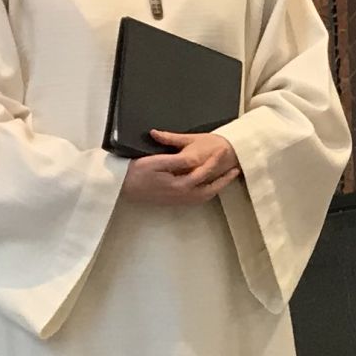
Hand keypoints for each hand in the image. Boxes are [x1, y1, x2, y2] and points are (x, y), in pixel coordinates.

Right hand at [124, 131, 238, 204]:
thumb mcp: (156, 162)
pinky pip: (196, 199)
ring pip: (204, 196)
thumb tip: (194, 159)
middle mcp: (182, 196)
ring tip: (226, 179)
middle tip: (235, 171)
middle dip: (223, 181)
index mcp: (179, 185)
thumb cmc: (135, 172)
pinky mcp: (173, 202)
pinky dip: (206, 193)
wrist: (120, 188)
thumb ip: (177, 161)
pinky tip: (206, 187)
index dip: (214, 162)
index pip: (203, 173)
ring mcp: (178, 201)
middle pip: (209, 189)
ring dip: (216, 187)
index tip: (223, 153)